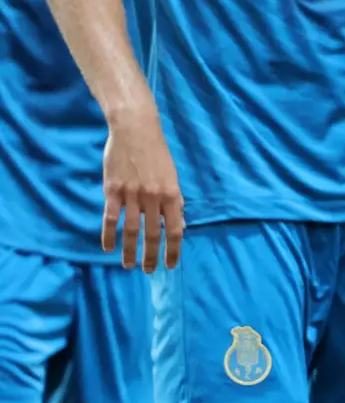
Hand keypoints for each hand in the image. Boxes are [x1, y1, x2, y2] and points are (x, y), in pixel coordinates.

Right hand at [102, 106, 184, 271]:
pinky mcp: (113, 190)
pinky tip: (107, 248)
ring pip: (131, 230)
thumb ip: (174, 201)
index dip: (173, 250)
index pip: (175, 229)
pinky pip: (110, 218)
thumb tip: (178, 225)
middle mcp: (153, 197)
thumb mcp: (173, 177)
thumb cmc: (157, 153)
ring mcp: (132, 194)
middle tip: (149, 271)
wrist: (135, 130)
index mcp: (172, 194)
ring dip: (130, 251)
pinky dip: (108, 235)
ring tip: (129, 266)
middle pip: (153, 234)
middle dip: (151, 256)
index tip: (171, 265)